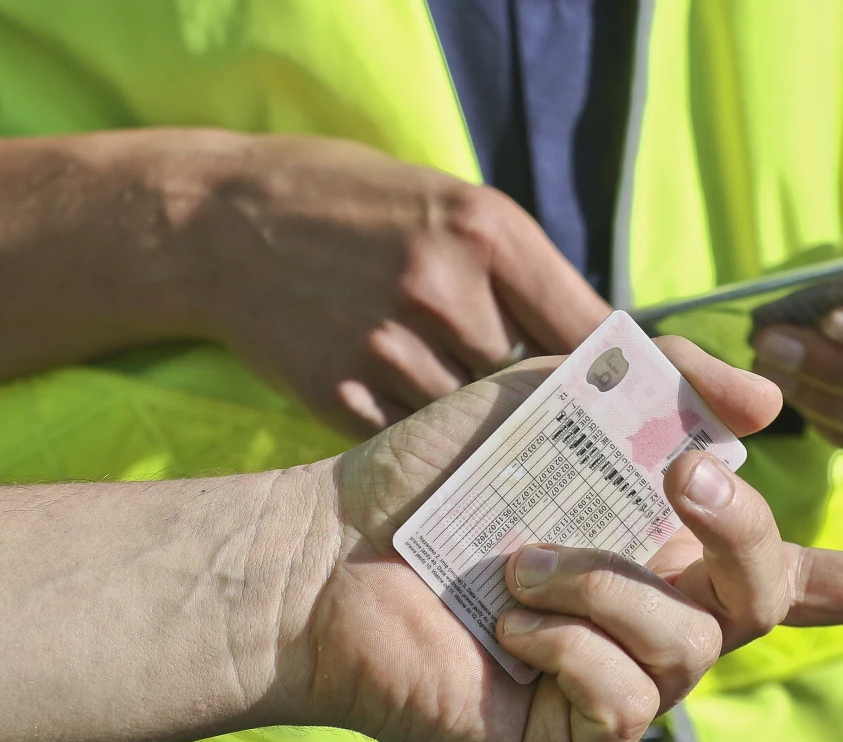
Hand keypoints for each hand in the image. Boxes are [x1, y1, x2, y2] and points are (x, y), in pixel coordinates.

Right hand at [164, 132, 609, 433]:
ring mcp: (389, 347)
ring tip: (452, 399)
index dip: (611, 373)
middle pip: (531, 382)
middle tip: (534, 408)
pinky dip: (420, 435)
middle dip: (534, 397)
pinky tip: (403, 408)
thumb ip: (514, 268)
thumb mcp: (444, 202)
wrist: (219, 225)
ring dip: (474, 423)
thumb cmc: (347, 206)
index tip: (623, 402)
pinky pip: (413, 438)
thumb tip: (585, 347)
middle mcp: (444, 288)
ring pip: (473, 421)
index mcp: (485, 230)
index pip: (584, 326)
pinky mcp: (341, 394)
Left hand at [273, 337, 842, 741]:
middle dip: (740, 529)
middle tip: (677, 483)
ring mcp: (618, 691)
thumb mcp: (553, 394)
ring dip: (607, 580)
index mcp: (665, 555)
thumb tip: (769, 405)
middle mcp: (658, 625)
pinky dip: (568, 640)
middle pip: (772, 597)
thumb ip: (659, 379)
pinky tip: (511, 625)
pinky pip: (623, 696)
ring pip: (690, 644)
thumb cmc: (437, 477)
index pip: (799, 577)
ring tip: (524, 563)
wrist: (331, 547)